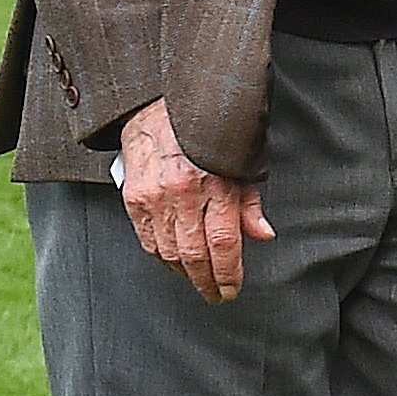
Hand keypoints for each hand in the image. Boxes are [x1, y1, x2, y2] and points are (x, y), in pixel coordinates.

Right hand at [117, 99, 274, 302]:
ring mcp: (154, 195)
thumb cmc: (205, 131)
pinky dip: (162, 257)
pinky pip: (147, 240)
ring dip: (184, 274)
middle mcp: (182, 191)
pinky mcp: (133, 196)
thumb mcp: (239, 160)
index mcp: (214, 182)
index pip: (224, 243)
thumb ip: (248, 202)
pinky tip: (174, 263)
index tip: (231, 289)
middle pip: (195, 254)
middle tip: (215, 293)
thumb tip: (263, 235)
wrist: (160, 102)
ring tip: (197, 280)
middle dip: (207, 281)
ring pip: (169, 253)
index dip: (228, 273)